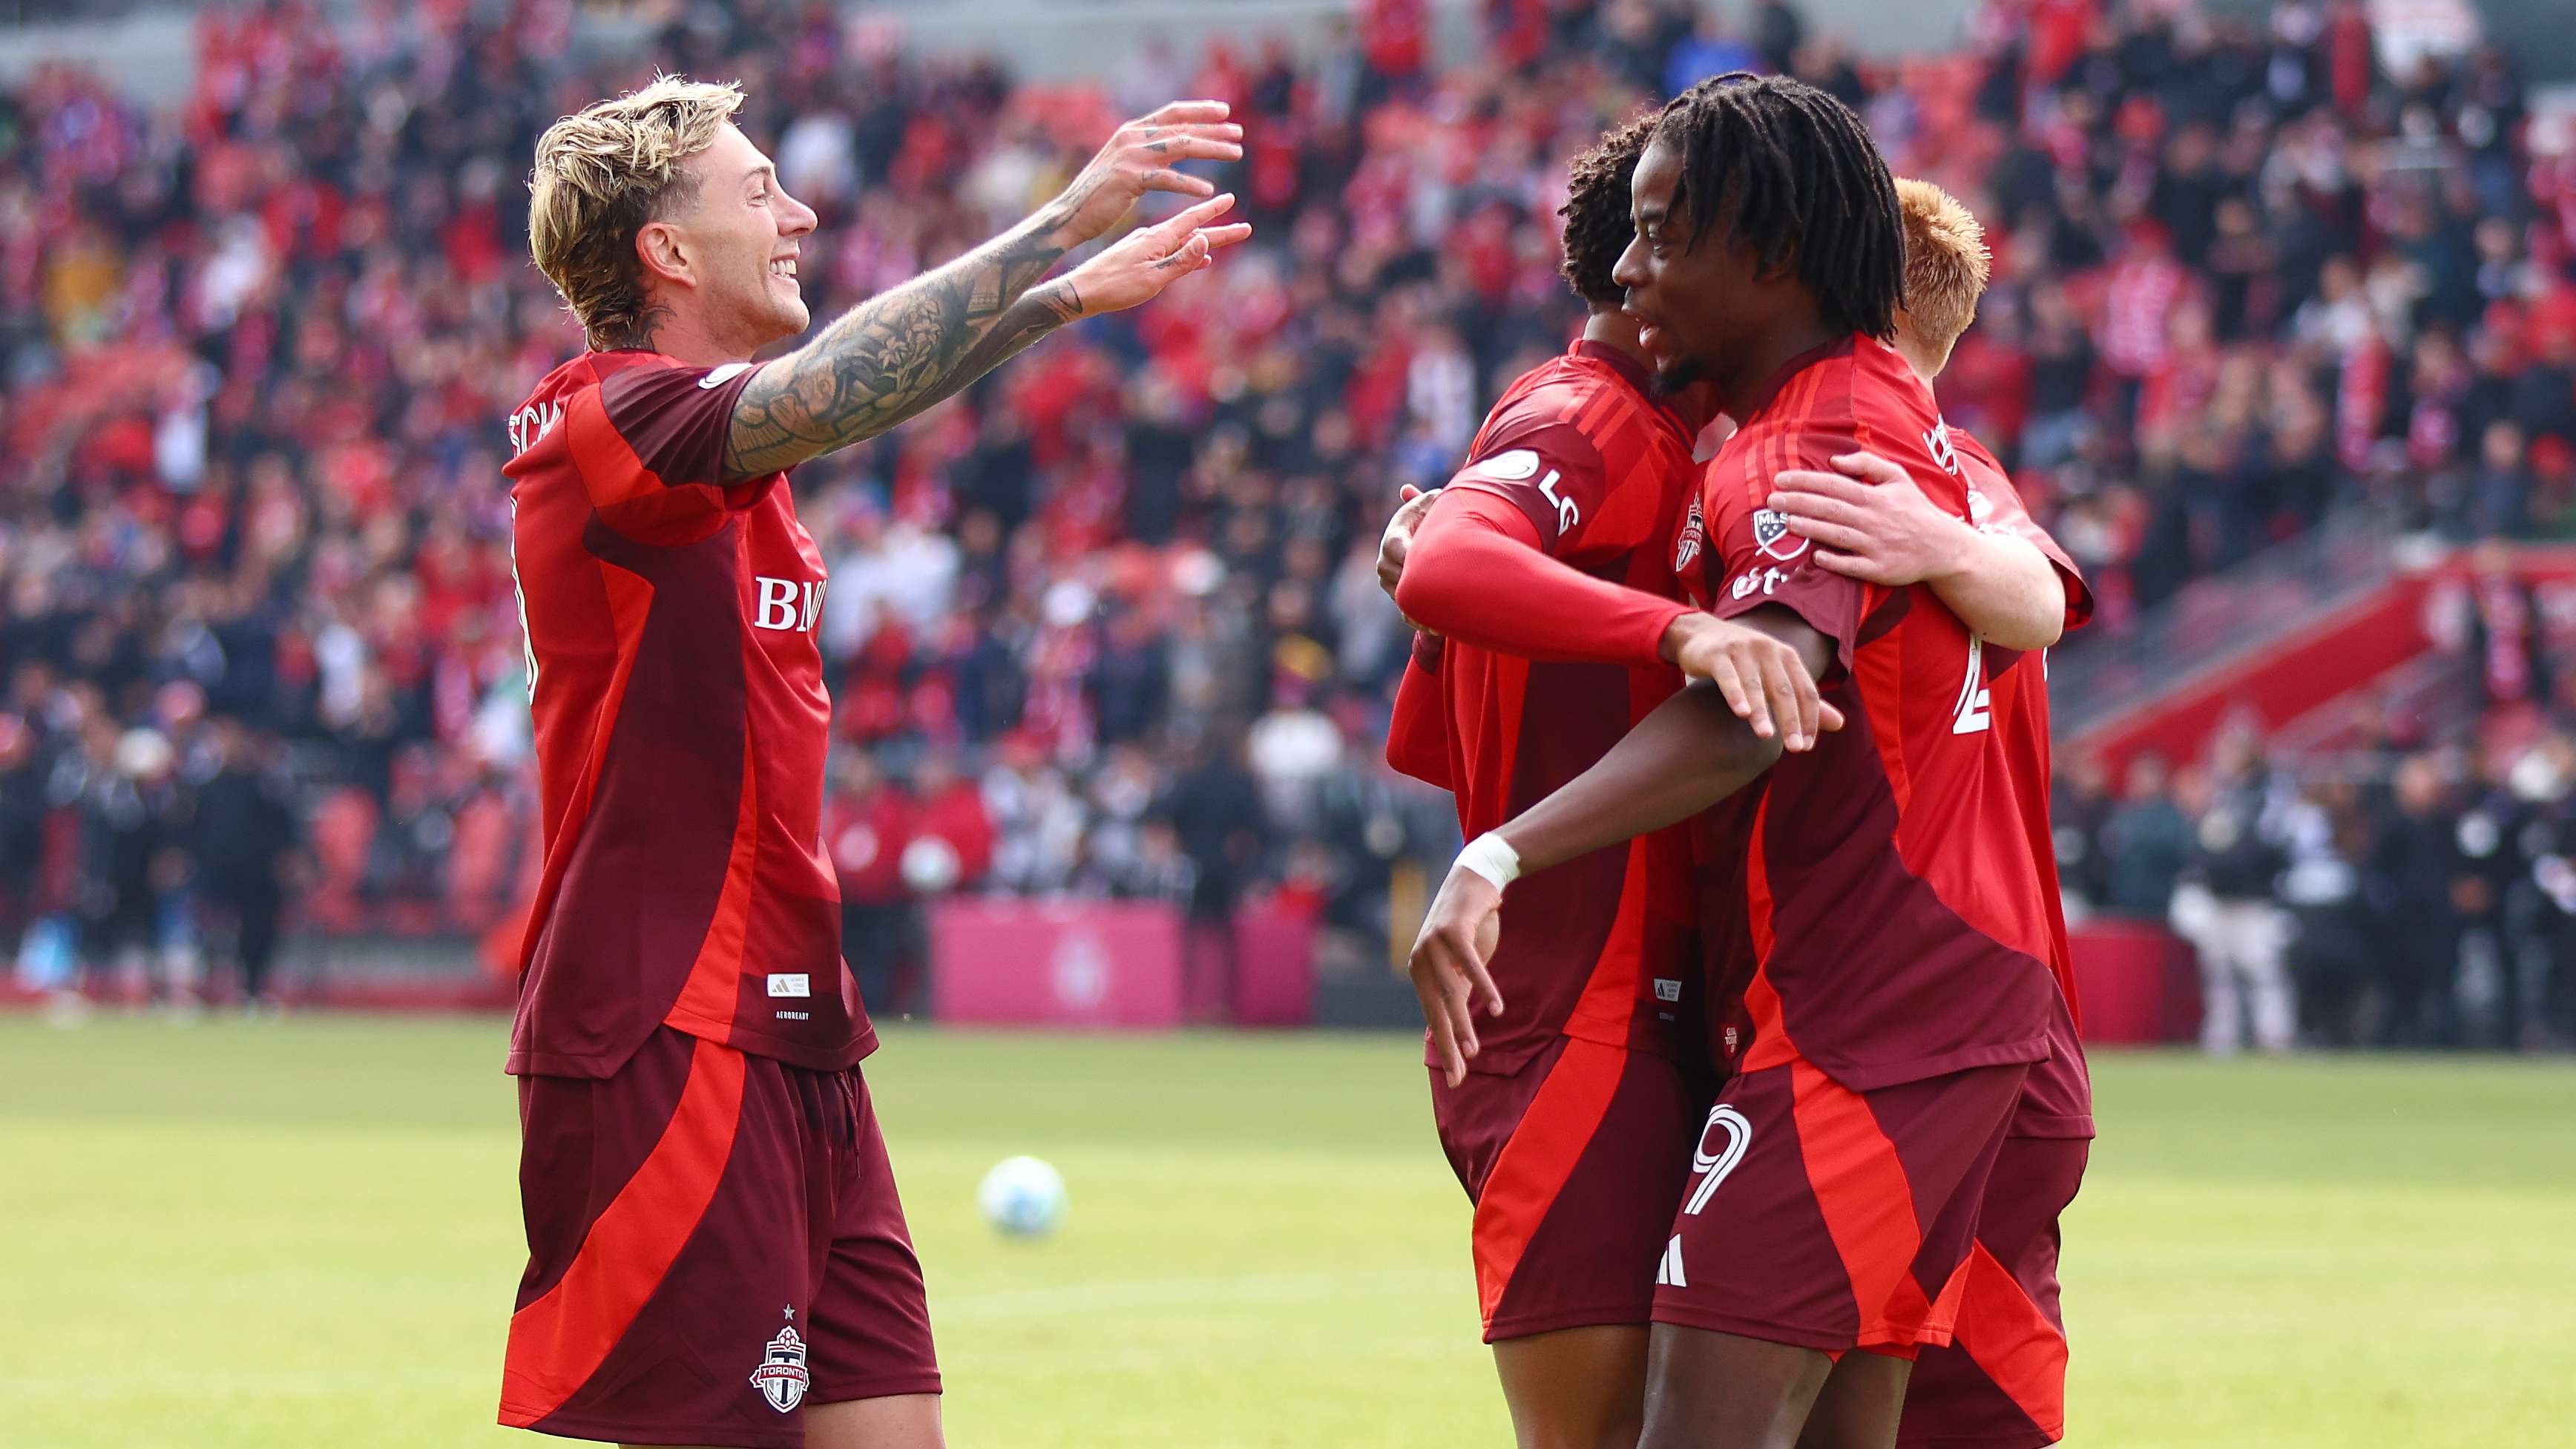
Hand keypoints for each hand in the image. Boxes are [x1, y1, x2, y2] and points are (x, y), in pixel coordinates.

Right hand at [1041, 100, 1244, 248]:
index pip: (1173, 112)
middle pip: (1182, 127)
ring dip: (1212, 149)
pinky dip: (1189, 183)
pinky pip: (1167, 179)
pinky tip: (1207, 190)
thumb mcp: (1125, 163)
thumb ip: (1147, 152)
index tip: (1225, 111)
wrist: (1071, 213)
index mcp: (1133, 131)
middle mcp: (1132, 137)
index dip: (1200, 110)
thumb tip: (1172, 147)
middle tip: (1239, 134)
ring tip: (1236, 154)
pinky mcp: (1129, 179)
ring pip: (1180, 147)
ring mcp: (1130, 156)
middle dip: (1214, 130)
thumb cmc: (1101, 194)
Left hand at [1051, 193, 1250, 317]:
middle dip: (1220, 230)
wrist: (1080, 291)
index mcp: (1157, 238)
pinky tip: (1196, 261)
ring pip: (1182, 242)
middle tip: (1245, 228)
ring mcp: (1144, 247)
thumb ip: (1180, 260)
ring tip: (1224, 241)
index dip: (1213, 211)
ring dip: (1205, 242)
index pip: (1192, 220)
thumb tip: (1206, 239)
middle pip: (1193, 232)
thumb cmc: (1115, 286)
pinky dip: (1186, 255)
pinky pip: (1169, 253)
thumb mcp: (1152, 276)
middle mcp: (1152, 238)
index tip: (1232, 199)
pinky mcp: (1137, 258)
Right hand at [1378, 484, 1438, 630]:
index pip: (1395, 548)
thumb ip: (1429, 500)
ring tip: (1443, 615)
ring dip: (1419, 606)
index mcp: (1393, 538)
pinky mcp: (1399, 597)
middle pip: (1396, 576)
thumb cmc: (1431, 519)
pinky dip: (1420, 621)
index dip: (1410, 555)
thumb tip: (1414, 489)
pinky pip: (1406, 613)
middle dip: (1417, 584)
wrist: (1423, 541)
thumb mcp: (1432, 505)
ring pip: (1401, 596)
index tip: (1430, 563)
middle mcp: (1385, 561)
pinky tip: (1439, 629)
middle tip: (1440, 592)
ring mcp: (1390, 582)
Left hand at [1407, 859, 1507, 1086]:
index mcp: (1420, 972)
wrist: (1474, 878)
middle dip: (1449, 1047)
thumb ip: (1456, 990)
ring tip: (1474, 1050)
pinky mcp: (1453, 930)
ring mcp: (1433, 945)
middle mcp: (1420, 961)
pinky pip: (1470, 964)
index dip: (1445, 1048)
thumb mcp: (1460, 964)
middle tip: (1459, 1075)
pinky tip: (1496, 1007)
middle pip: (1437, 1012)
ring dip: (1463, 1024)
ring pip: (1451, 993)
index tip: (1456, 1077)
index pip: (1432, 1018)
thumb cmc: (1469, 926)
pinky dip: (1484, 987)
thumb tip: (1457, 1027)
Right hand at [1658, 612, 1844, 750]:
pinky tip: (1741, 713)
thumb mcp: (1776, 675)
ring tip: (1766, 735)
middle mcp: (1768, 650)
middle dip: (1791, 720)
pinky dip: (1736, 695)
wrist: (1700, 634)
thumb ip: (1803, 700)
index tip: (1806, 746)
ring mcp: (1742, 650)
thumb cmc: (1744, 661)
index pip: (1806, 690)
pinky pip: (1729, 678)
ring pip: (1755, 686)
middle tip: (1794, 748)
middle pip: (1784, 690)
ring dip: (1761, 712)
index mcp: (1787, 656)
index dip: (1810, 718)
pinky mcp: (1717, 655)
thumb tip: (1840, 724)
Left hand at [1767, 451, 1974, 585]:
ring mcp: (1875, 545)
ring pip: (1837, 535)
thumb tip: (1834, 459)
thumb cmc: (1914, 509)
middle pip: (1829, 508)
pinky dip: (1835, 561)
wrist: (1943, 546)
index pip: (1833, 485)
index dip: (1805, 481)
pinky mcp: (1879, 569)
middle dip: (1798, 503)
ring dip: (1811, 528)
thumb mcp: (1899, 477)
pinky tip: (1815, 556)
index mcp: (1874, 496)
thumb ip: (1868, 463)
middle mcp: (1873, 519)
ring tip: (1786, 522)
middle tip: (1771, 500)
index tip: (1780, 479)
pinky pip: (1852, 566)